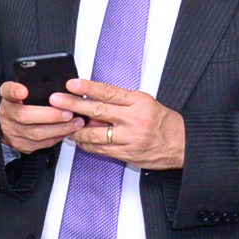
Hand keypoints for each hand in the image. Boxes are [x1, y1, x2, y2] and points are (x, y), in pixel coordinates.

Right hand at [0, 79, 81, 155]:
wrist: (9, 126)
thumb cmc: (22, 105)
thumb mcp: (24, 91)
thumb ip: (35, 87)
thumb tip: (58, 83)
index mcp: (8, 98)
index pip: (7, 91)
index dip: (14, 91)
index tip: (23, 91)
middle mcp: (6, 115)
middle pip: (24, 116)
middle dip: (49, 115)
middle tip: (68, 112)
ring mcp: (12, 132)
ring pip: (35, 133)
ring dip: (59, 128)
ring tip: (75, 123)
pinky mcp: (21, 145)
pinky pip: (41, 144)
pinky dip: (57, 137)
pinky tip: (68, 131)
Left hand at [48, 79, 185, 170]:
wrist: (182, 144)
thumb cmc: (162, 121)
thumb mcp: (144, 102)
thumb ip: (119, 102)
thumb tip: (92, 101)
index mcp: (138, 102)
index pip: (109, 92)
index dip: (88, 88)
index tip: (72, 84)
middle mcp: (133, 120)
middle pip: (98, 111)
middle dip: (73, 105)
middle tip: (56, 100)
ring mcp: (129, 139)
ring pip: (95, 134)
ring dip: (76, 130)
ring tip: (63, 123)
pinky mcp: (127, 154)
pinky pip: (100, 150)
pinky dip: (87, 144)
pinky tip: (79, 139)